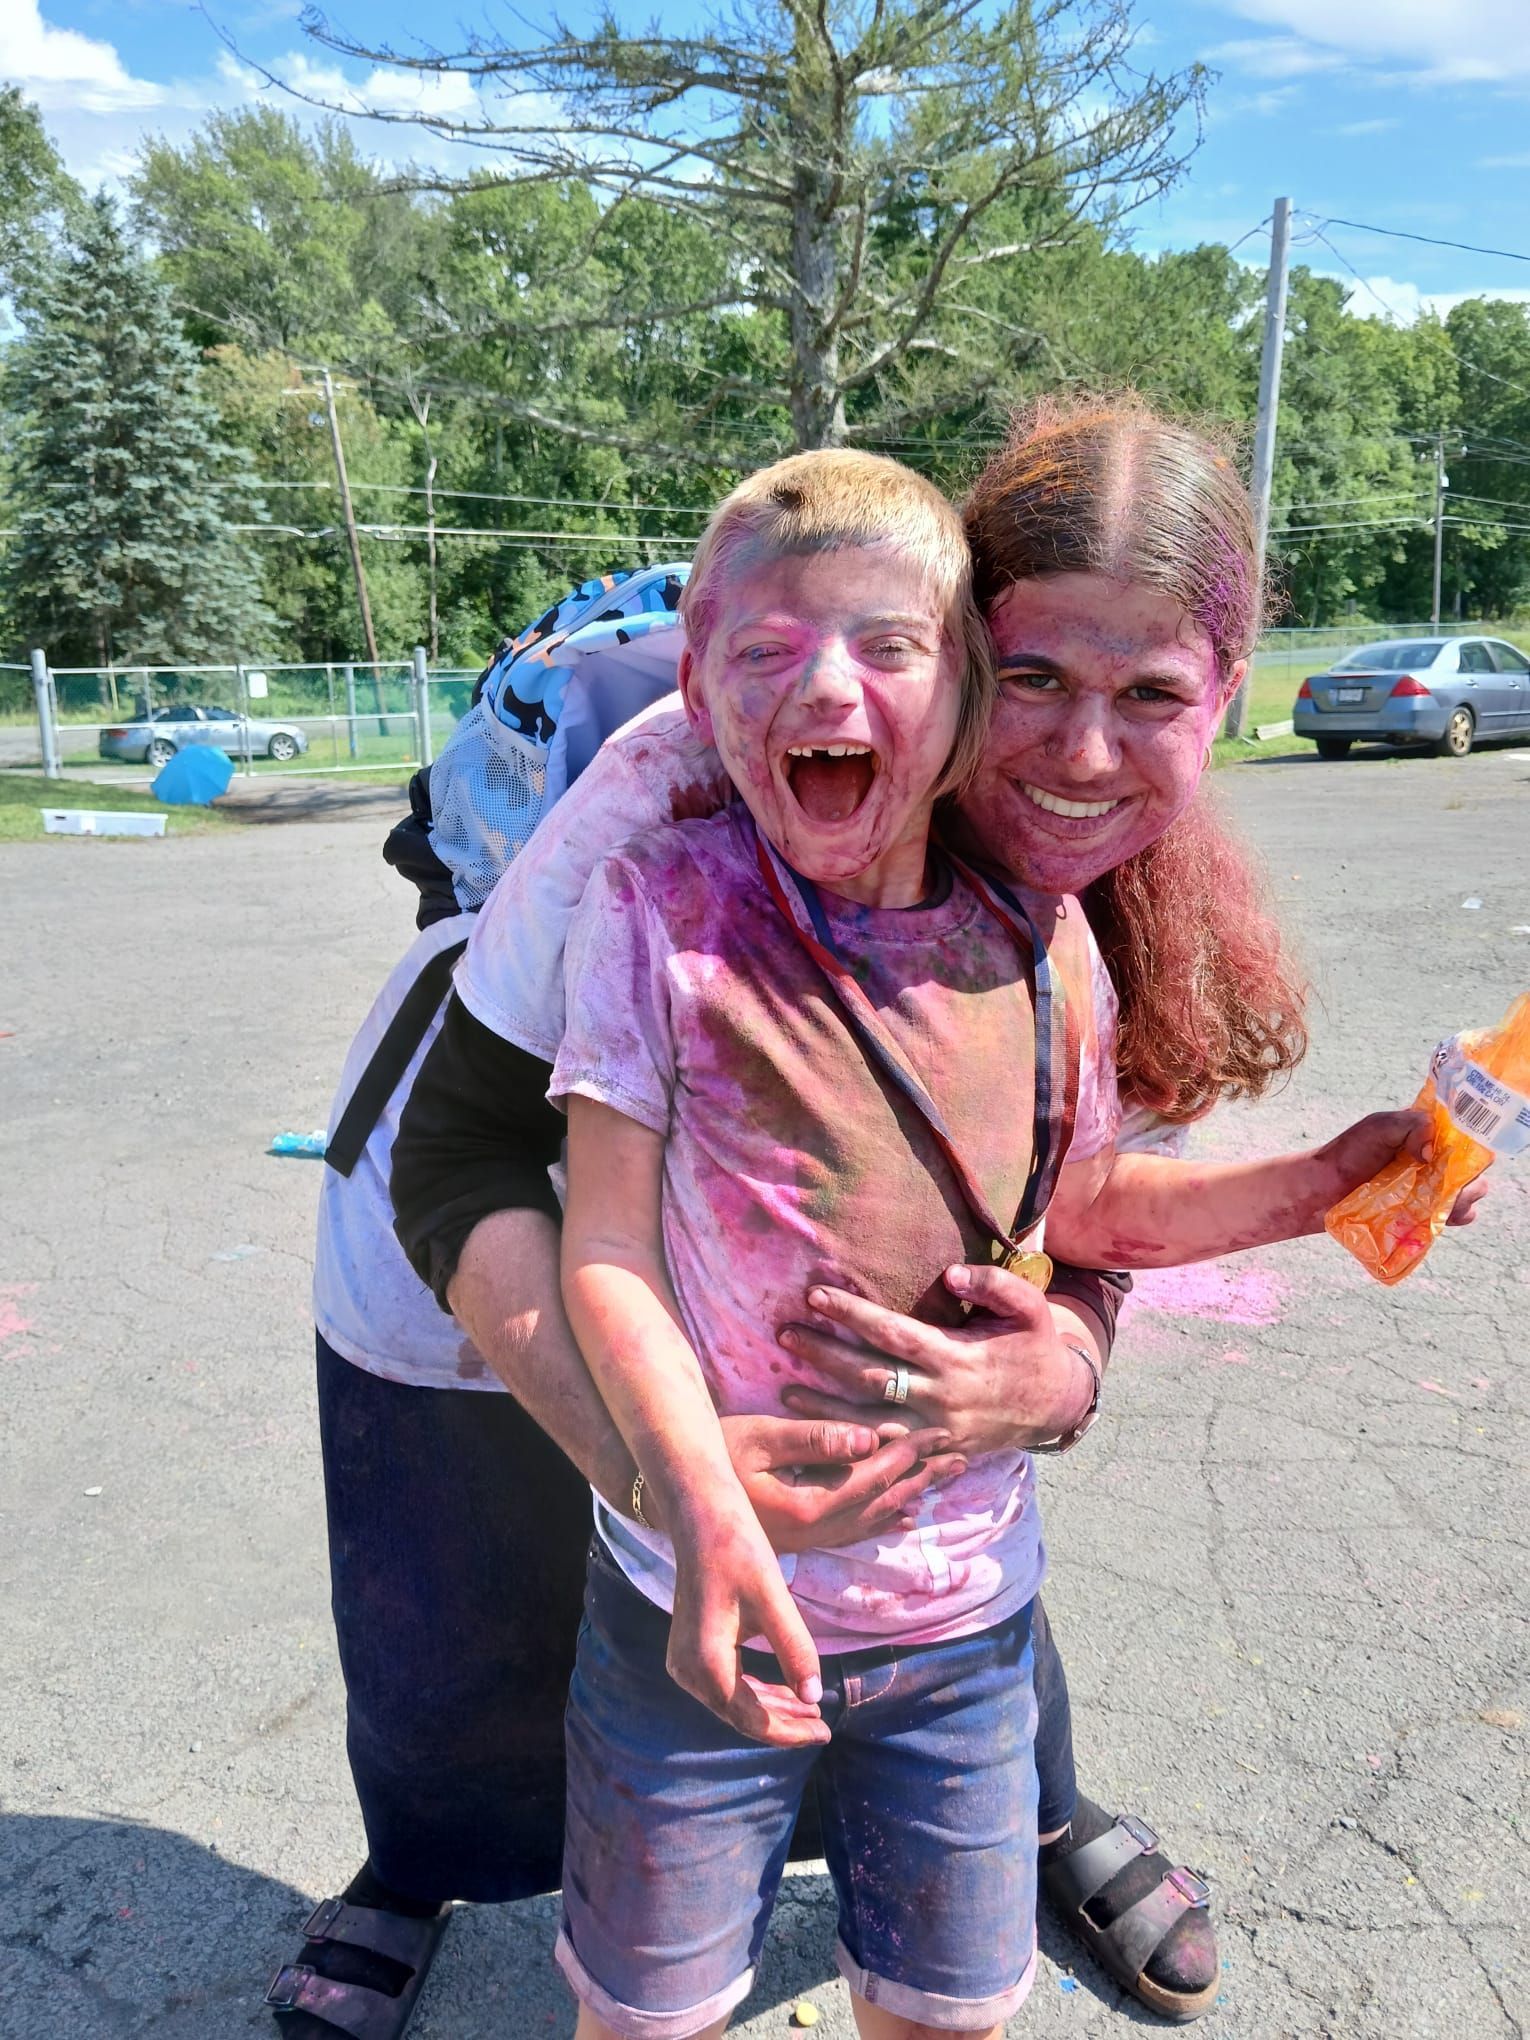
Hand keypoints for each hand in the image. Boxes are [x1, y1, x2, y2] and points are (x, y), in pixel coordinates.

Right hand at [665, 1500, 829, 1748]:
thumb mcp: (773, 1599)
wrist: (699, 1516)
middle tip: (822, 1724)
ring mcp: (684, 1662)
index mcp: (706, 1664)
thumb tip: (814, 1698)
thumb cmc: (738, 1549)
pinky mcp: (689, 1650)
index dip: (789, 1732)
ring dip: (770, 1707)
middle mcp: (687, 1671)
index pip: (752, 1719)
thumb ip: (794, 1649)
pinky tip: (782, 1689)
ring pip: (731, 1701)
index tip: (825, 1733)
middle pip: (740, 1715)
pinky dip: (753, 1690)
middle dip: (782, 1722)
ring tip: (809, 1709)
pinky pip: (723, 1683)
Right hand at [721, 1413, 964, 1553]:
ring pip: (872, 1519)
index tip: (940, 1432)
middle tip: (962, 1456)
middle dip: (922, 1476)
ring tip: (944, 1479)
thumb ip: (815, 1439)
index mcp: (807, 1506)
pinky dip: (884, 1522)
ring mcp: (806, 1541)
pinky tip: (904, 1519)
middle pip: (882, 1502)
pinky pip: (853, 1533)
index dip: (908, 1453)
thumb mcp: (758, 1438)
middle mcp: (813, 1532)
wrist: (672, 1497)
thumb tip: (870, 1438)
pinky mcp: (797, 1541)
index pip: (873, 1477)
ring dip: (910, 1496)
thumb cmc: (710, 1457)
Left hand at [776, 1266, 1087, 1459]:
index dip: (852, 1314)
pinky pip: (886, 1454)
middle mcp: (941, 1397)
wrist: (1056, 1405)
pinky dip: (851, 1447)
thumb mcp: (1031, 1309)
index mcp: (958, 1358)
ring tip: (786, 1391)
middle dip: (824, 1355)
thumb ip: (995, 1285)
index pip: (893, 1334)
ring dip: (825, 1408)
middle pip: (870, 1377)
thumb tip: (950, 1274)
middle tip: (784, 1334)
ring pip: (869, 1423)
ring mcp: (936, 1430)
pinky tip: (820, 1436)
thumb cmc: (1036, 1348)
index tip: (815, 1296)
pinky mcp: (935, 1451)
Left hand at [1321, 1111, 1492, 1226]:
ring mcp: (1432, 1188)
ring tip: (1443, 1202)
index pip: (1468, 1136)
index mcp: (1429, 1134)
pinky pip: (1454, 1217)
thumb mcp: (1380, 1127)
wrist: (1323, 1190)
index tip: (1460, 1156)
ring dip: (1464, 1198)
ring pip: (1470, 1193)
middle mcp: (1436, 1160)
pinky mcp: (1425, 1213)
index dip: (1472, 1145)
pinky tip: (1443, 1216)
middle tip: (1449, 1184)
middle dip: (1470, 1177)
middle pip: (1474, 1168)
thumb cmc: (1350, 1152)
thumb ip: (1411, 1125)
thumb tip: (1432, 1152)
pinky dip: (1455, 1217)